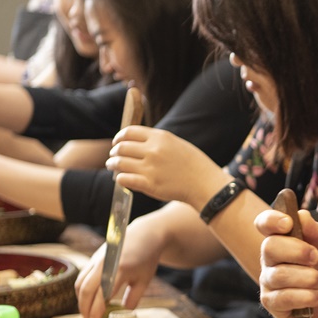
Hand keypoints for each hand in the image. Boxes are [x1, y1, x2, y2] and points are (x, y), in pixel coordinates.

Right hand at [74, 216, 167, 317]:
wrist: (144, 234)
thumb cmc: (146, 258)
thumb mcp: (144, 280)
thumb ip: (133, 298)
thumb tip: (122, 313)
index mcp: (119, 269)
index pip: (102, 295)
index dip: (96, 311)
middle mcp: (104, 264)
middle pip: (85, 290)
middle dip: (84, 309)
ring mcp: (96, 259)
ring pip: (80, 283)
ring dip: (80, 300)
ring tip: (87, 313)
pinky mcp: (93, 258)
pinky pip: (82, 276)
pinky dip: (81, 290)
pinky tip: (87, 300)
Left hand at [107, 126, 226, 206]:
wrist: (205, 184)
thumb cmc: (194, 165)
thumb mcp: (177, 143)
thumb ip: (157, 141)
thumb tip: (136, 142)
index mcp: (160, 137)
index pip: (129, 132)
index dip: (119, 137)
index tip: (117, 143)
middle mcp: (153, 150)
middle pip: (122, 147)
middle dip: (114, 152)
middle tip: (113, 157)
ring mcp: (150, 168)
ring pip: (119, 163)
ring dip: (112, 165)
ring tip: (112, 167)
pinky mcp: (149, 185)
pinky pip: (124, 179)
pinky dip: (120, 178)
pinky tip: (121, 179)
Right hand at [256, 207, 317, 317]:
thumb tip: (301, 215)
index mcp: (285, 240)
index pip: (265, 224)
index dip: (271, 220)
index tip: (288, 223)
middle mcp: (272, 259)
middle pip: (269, 247)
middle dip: (298, 251)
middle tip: (316, 258)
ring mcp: (269, 282)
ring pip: (278, 274)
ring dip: (309, 278)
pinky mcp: (272, 304)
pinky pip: (282, 298)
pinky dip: (306, 297)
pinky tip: (317, 298)